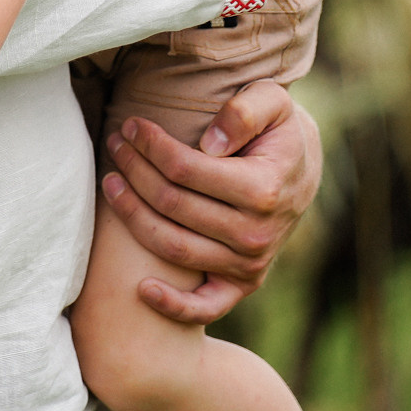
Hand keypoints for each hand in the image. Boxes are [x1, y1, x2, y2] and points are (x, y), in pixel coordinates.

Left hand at [99, 80, 321, 324]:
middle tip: (114, 144)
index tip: (130, 126)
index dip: (150, 145)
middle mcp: (256, 233)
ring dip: (131, 215)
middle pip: (171, 204)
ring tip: (109, 182)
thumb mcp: (272, 102)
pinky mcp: (242, 285)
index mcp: (263, 189)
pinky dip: (173, 306)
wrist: (300, 170)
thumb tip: (210, 144)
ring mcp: (249, 264)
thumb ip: (244, 111)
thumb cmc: (277, 130)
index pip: (185, 170)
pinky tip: (141, 289)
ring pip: (172, 246)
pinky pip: (205, 307)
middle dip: (133, 170)